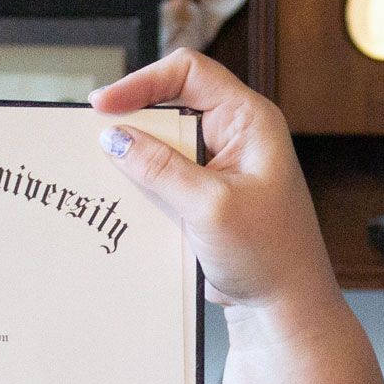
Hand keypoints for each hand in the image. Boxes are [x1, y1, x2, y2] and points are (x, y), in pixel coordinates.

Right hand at [90, 50, 334, 306]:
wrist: (285, 310)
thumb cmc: (271, 257)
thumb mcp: (210, 207)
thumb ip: (161, 168)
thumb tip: (115, 137)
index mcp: (250, 121)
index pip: (189, 73)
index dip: (143, 81)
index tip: (104, 105)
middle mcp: (237, 136)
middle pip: (172, 106)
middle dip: (134, 122)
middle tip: (98, 143)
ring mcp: (222, 167)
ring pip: (165, 145)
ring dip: (137, 159)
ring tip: (108, 175)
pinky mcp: (208, 196)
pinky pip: (167, 178)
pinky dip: (145, 186)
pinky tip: (127, 202)